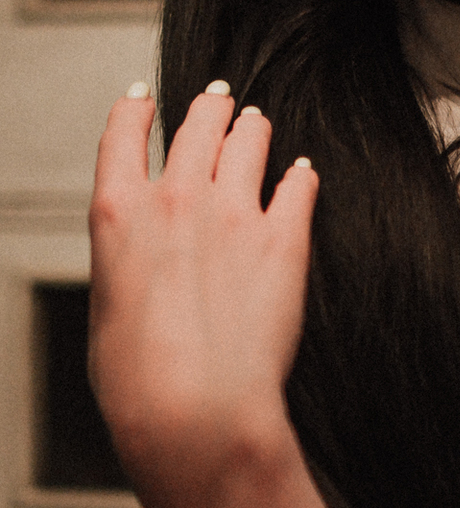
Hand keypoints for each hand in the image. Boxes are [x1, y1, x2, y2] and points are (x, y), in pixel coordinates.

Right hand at [88, 82, 344, 507]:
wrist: (196, 410)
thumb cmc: (140, 381)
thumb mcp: (107, 310)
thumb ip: (127, 265)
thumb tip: (143, 264)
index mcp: (119, 214)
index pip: (124, 136)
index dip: (136, 109)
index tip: (144, 97)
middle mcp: (176, 198)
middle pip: (197, 125)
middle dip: (209, 107)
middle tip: (219, 99)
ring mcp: (234, 212)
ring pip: (249, 141)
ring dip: (252, 128)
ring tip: (257, 124)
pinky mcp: (284, 238)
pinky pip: (298, 184)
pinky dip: (300, 175)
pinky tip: (303, 173)